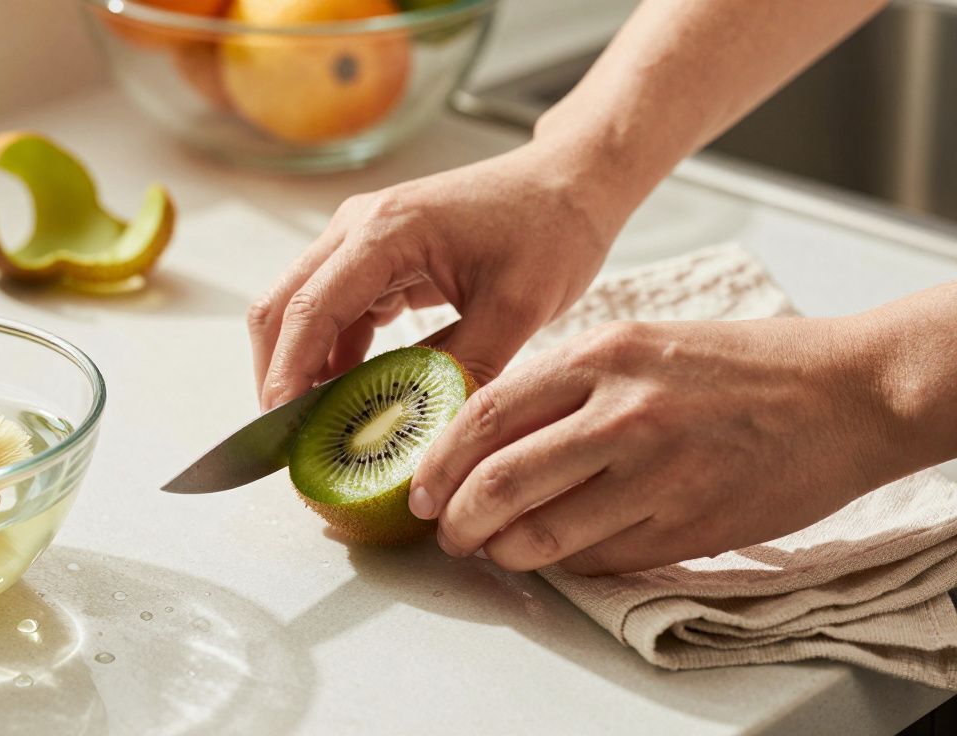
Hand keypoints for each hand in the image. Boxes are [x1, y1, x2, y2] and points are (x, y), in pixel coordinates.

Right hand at [247, 142, 630, 410]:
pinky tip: (350, 399)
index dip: (287, 374)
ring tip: (317, 430)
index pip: (309, 309)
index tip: (280, 431)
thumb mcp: (517, 309)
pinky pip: (333, 311)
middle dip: (277, 375)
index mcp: (386, 231)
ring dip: (301, 367)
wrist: (570, 183)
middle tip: (289, 441)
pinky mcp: (375, 257)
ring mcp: (361, 239)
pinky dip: (331, 357)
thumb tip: (424, 439)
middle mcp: (358, 227)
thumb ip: (463, 370)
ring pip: (300, 310)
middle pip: (282, 306)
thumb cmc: (551, 231)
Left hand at [411, 316, 921, 574]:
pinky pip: (600, 559)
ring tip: (495, 549)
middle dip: (456, 519)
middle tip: (447, 532)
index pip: (486, 414)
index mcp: (602, 356)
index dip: (439, 461)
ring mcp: (657, 474)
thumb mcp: (642, 344)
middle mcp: (622, 413)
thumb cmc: (741, 366)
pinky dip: (566, 564)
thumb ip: (568, 385)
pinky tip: (558, 555)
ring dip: (503, 551)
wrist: (845, 392)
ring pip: (542, 533)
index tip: (422, 488)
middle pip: (499, 481)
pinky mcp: (689, 525)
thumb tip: (492, 435)